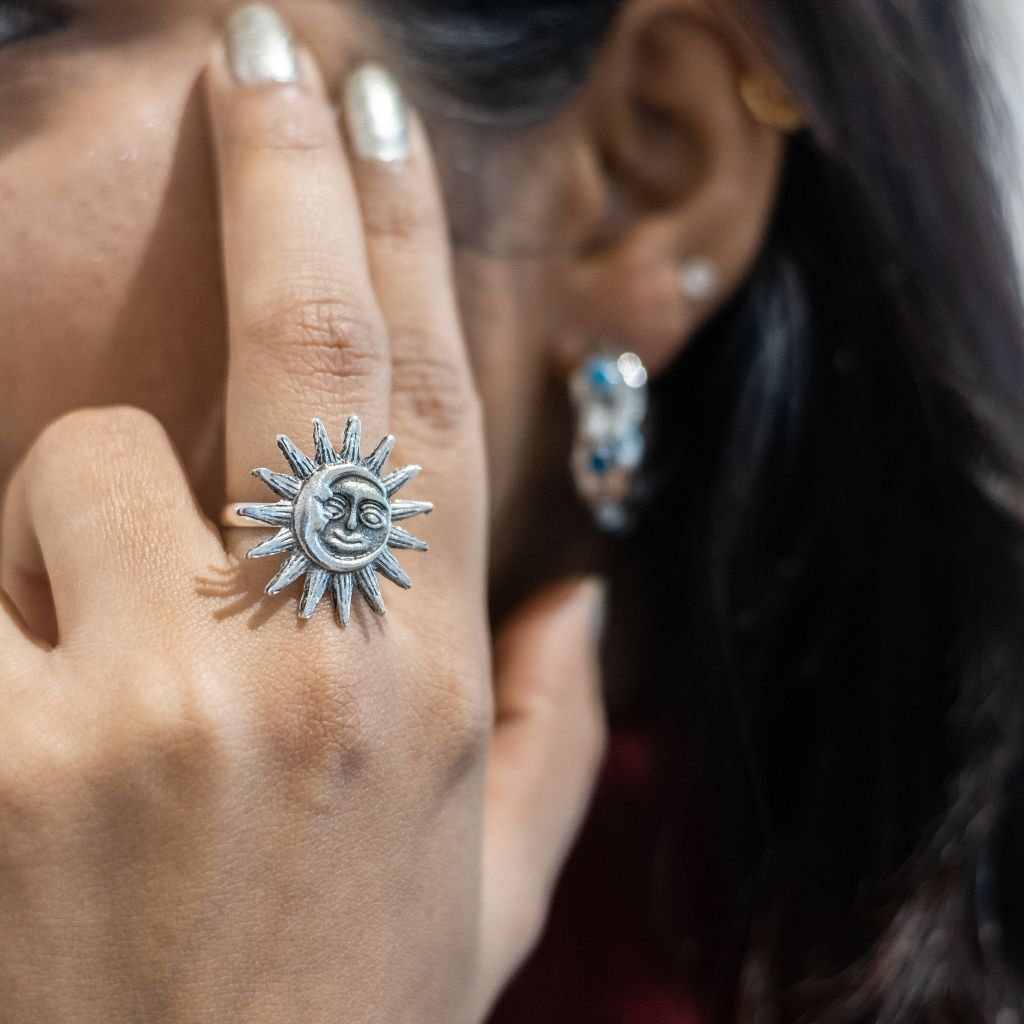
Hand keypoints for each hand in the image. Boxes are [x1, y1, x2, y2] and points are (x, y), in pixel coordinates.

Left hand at [0, 25, 605, 1023]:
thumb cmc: (330, 1018)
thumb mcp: (486, 896)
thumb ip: (552, 738)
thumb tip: (584, 608)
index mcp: (423, 686)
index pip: (433, 404)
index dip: (409, 243)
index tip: (378, 125)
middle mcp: (301, 671)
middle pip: (305, 350)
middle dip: (288, 176)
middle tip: (270, 51)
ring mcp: (129, 709)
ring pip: (87, 469)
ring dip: (90, 503)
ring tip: (101, 622)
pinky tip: (30, 671)